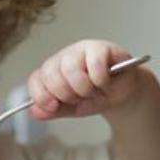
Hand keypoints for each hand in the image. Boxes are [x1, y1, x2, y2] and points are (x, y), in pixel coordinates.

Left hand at [27, 40, 146, 120]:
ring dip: (84, 89)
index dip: (41, 96)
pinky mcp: (101, 48)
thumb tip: (35, 112)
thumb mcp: (72, 109)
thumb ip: (53, 110)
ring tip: (94, 91)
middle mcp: (63, 58)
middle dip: (66, 94)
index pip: (35, 79)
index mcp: (52, 71)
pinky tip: (105, 83)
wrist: (123, 94)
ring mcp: (81, 50)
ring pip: (70, 69)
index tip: (53, 107)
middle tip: (80, 98)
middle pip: (51, 74)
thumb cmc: (97, 96)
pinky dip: (100, 80)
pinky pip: (95, 64)